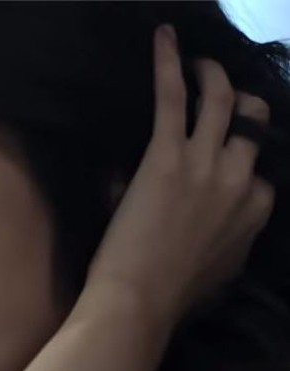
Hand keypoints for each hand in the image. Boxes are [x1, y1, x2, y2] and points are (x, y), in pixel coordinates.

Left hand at [84, 24, 274, 322]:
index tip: (225, 148)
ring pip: (220, 101)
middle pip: (250, 125)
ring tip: (200, 64)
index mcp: (255, 211)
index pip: (260, 170)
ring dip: (212, 75)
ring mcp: (206, 165)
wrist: (140, 300)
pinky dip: (169, 64)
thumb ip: (227, 238)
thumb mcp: (219, 267)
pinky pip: (172, 97)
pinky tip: (165, 40)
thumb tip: (215, 221)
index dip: (242, 156)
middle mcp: (240, 181)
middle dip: (240, 104)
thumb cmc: (173, 292)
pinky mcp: (167, 157)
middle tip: (218, 91)